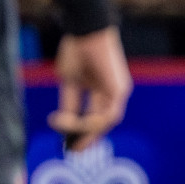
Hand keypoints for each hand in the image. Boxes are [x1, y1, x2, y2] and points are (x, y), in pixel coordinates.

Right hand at [48, 27, 131, 151]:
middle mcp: (113, 93)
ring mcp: (118, 92)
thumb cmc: (77, 51)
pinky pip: (108, 115)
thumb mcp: (70, 82)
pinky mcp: (119, 90)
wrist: (85, 31)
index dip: (82, 131)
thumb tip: (64, 123)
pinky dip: (92, 123)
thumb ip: (70, 103)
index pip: (94, 117)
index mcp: (102, 89)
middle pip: (102, 123)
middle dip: (87, 138)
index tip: (68, 144)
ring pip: (105, 122)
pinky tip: (75, 124)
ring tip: (67, 134)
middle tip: (73, 152)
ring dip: (85, 131)